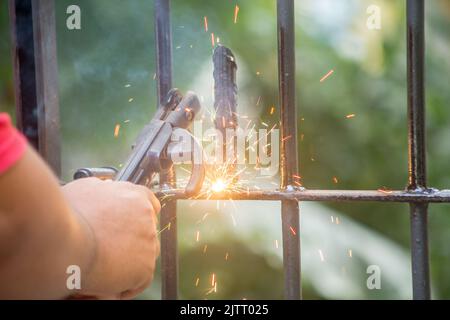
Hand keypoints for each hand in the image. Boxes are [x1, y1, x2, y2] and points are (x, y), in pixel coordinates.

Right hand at [61, 178, 160, 298]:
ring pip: (144, 256)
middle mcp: (146, 215)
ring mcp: (148, 240)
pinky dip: (125, 285)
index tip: (129, 227)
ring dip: (128, 263)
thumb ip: (102, 189)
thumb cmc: (66, 215)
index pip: (150, 204)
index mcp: (134, 194)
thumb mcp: (84, 189)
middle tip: (110, 251)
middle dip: (132, 242)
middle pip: (147, 232)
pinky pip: (139, 280)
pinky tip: (106, 284)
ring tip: (104, 268)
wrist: (62, 241)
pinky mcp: (145, 265)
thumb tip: (105, 189)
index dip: (139, 218)